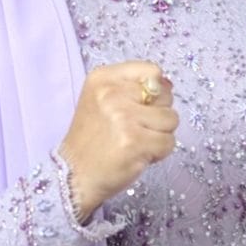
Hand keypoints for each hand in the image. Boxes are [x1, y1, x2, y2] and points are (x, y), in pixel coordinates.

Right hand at [57, 60, 176, 221]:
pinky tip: (138, 155)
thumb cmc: (93, 139)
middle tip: (132, 129)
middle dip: (157, 115)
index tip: (139, 106)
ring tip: (135, 142)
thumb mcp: (102, 99)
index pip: (151, 70)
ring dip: (159, 135)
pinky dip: (159, 153)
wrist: (75, 174)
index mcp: (102, 78)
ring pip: (171, 119)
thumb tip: (167, 84)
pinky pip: (169, 142)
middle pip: (165, 96)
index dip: (155, 91)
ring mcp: (123, 117)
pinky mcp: (134, 142)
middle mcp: (111, 93)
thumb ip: (133, 86)